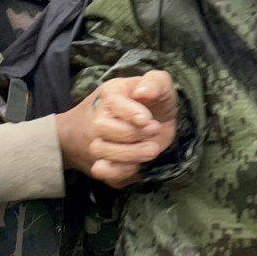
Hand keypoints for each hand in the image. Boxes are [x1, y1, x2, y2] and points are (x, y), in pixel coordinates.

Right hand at [57, 70, 177, 186]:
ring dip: (130, 154)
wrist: (142, 124)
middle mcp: (99, 116)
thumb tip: (142, 92)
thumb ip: (155, 82)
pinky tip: (137, 165)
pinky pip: (103, 172)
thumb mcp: (159, 84)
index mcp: (112, 94)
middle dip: (133, 133)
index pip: (112, 101)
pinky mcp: (103, 162)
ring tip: (152, 149)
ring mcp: (97, 141)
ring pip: (100, 150)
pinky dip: (120, 172)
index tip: (147, 119)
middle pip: (102, 127)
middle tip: (155, 130)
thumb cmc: (150, 102)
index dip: (129, 112)